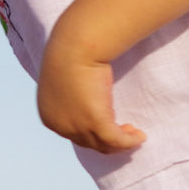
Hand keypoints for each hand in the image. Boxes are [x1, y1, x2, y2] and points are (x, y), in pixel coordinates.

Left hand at [37, 32, 145, 153]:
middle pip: (88, 142)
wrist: (75, 45)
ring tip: (134, 134)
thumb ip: (72, 93)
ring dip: (120, 143)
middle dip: (108, 140)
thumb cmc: (71, 52)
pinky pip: (115, 140)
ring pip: (102, 144)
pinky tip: (139, 136)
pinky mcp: (95, 122)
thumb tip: (86, 97)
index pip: (73, 134)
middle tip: (126, 129)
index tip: (110, 125)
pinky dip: (128, 142)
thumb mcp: (65, 79)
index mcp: (49, 116)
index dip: (93, 134)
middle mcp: (60, 126)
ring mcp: (76, 127)